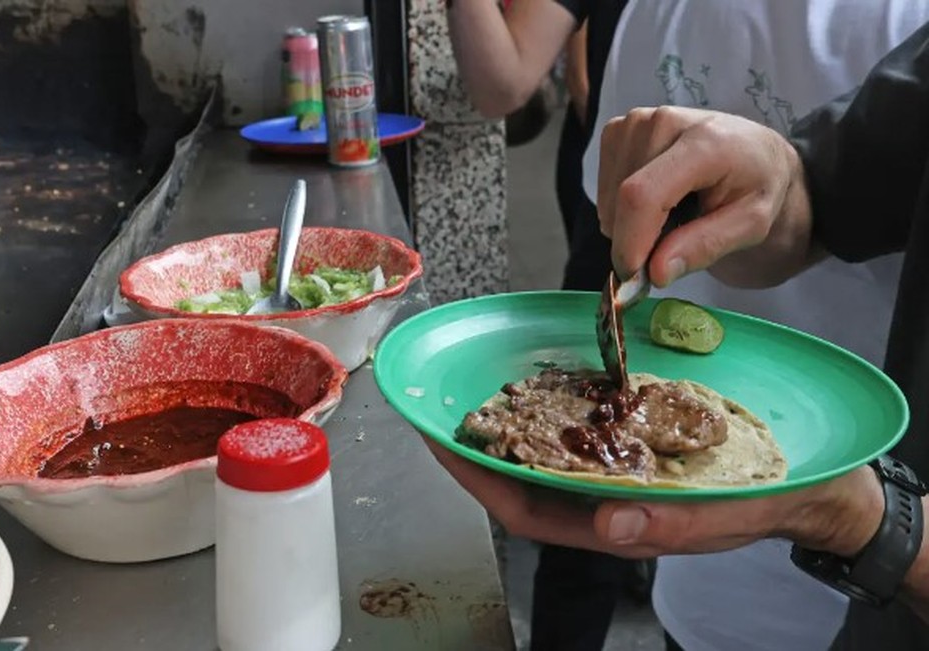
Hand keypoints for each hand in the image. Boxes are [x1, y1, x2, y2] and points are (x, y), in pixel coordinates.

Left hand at [423, 434, 883, 558]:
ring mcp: (608, 471)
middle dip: (478, 447)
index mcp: (608, 522)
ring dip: (506, 426)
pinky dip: (551, 406)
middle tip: (440, 409)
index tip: (441, 446)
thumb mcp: (716, 516)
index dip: (477, 479)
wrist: (796, 482)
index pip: (523, 507)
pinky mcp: (625, 445)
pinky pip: (574, 427)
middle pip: (519, 477)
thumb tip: (608, 523)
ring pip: (541, 452)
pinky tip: (538, 381)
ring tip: (473, 391)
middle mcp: (596, 497)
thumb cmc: (754, 504)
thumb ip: (664, 522)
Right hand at [596, 106, 816, 288]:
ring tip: (672, 214)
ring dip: (631, 224)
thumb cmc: (755, 188)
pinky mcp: (619, 129)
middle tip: (674, 243)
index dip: (630, 241)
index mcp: (706, 143)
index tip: (633, 278)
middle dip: (637, 239)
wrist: (753, 154)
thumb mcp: (751, 226)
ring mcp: (636, 121)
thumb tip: (655, 272)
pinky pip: (603, 189)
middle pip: (622, 200)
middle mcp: (664, 121)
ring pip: (609, 200)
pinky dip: (621, 208)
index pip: (644, 195)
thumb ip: (704, 247)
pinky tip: (655, 199)